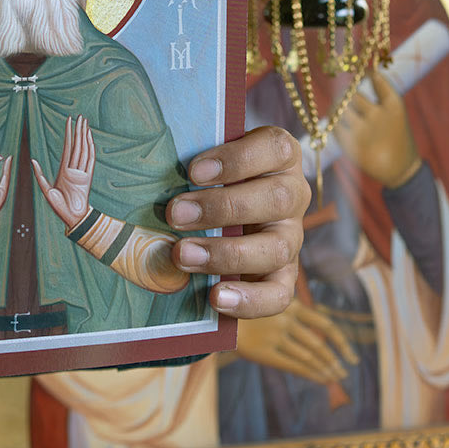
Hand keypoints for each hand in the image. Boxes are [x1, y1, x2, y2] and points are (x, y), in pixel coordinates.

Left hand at [32, 115, 94, 229]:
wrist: (71, 218)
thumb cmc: (59, 206)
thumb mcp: (46, 190)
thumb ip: (40, 175)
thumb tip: (32, 161)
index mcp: (64, 170)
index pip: (67, 147)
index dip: (68, 133)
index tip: (69, 121)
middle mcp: (74, 168)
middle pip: (77, 145)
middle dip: (78, 130)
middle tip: (80, 117)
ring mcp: (82, 172)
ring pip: (84, 149)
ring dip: (85, 136)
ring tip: (86, 123)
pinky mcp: (88, 177)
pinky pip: (90, 160)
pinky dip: (91, 148)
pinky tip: (90, 139)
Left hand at [166, 126, 310, 317]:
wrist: (229, 205)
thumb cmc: (214, 173)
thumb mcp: (211, 157)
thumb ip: (196, 161)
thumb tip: (154, 171)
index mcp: (280, 155)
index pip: (273, 148)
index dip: (236, 159)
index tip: (193, 171)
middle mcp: (294, 194)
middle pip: (275, 199)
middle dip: (221, 208)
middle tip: (175, 214)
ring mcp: (292, 236)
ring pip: (277, 248)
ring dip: (225, 253)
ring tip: (182, 255)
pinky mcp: (284, 274)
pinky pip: (279, 294)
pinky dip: (249, 299)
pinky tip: (215, 297)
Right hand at [233, 299, 357, 382]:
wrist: (211, 308)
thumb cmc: (241, 301)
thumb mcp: (266, 292)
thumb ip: (285, 306)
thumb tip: (312, 325)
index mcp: (289, 303)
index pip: (324, 325)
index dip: (341, 342)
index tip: (352, 357)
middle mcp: (285, 319)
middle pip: (318, 345)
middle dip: (334, 362)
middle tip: (343, 373)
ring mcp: (275, 335)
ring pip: (308, 357)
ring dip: (325, 370)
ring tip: (334, 378)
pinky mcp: (264, 350)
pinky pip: (293, 365)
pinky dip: (311, 374)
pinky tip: (321, 380)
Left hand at [335, 70, 419, 187]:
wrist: (401, 169)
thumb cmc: (396, 136)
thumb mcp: (395, 113)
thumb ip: (380, 94)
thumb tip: (359, 74)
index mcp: (394, 105)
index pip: (377, 79)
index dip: (367, 74)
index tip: (363, 72)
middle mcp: (378, 115)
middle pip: (352, 94)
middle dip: (346, 93)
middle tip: (344, 94)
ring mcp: (364, 131)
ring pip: (341, 108)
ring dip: (337, 106)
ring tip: (338, 107)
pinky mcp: (352, 145)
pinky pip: (334, 126)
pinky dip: (334, 122)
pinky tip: (338, 122)